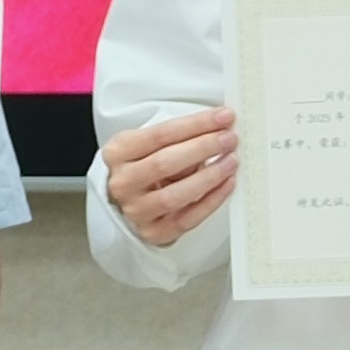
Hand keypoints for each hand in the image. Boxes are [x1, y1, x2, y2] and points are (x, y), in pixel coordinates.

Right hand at [104, 103, 237, 245]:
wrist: (126, 202)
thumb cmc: (142, 167)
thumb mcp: (147, 146)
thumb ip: (176, 140)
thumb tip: (218, 130)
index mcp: (118, 152)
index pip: (160, 134)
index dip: (196, 124)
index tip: (222, 117)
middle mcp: (123, 182)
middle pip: (166, 162)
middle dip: (203, 147)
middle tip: (229, 138)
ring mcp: (136, 210)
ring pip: (176, 194)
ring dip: (209, 176)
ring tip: (231, 161)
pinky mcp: (153, 232)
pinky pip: (187, 218)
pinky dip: (211, 200)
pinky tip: (227, 184)